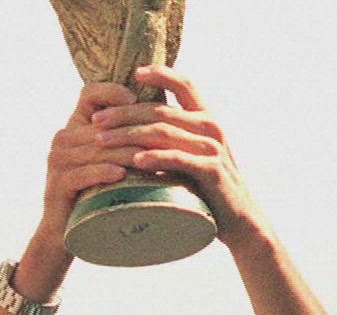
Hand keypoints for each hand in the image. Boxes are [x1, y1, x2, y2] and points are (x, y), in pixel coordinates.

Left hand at [81, 67, 260, 243]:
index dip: (160, 74)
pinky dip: (154, 158)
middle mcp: (211, 126)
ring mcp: (212, 148)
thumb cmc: (209, 186)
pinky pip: (177, 159)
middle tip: (96, 121)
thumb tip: (138, 121)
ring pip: (162, 131)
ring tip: (102, 141)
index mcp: (207, 117)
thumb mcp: (196, 152)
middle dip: (124, 113)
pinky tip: (133, 160)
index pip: (184, 83)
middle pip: (161, 109)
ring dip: (128, 135)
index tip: (134, 73)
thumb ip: (177, 134)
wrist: (240, 218)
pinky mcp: (211, 171)